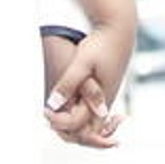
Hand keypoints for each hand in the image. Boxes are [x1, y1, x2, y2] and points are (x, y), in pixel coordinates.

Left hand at [41, 28, 128, 148]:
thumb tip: (53, 104)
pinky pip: (92, 113)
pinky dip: (79, 116)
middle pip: (86, 133)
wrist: (119, 30)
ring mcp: (106, 98)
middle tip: (46, 114)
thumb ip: (68, 84)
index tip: (45, 109)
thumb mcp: (82, 63)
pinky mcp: (105, 90)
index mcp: (100, 100)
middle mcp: (105, 104)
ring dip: (72, 125)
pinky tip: (67, 105)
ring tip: (53, 114)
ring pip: (89, 125)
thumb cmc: (102, 45)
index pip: (79, 128)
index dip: (59, 122)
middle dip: (65, 130)